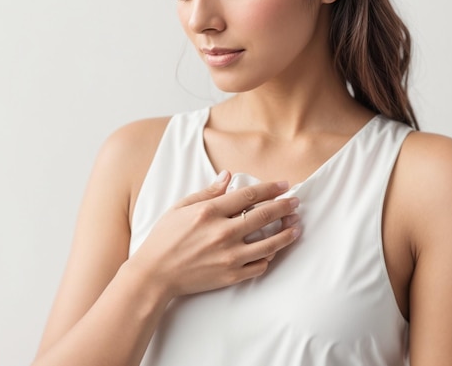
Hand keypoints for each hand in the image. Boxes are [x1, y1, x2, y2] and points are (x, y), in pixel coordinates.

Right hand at [129, 171, 300, 298]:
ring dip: (287, 233)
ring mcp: (229, 255)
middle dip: (284, 207)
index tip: (284, 185)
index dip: (270, 189)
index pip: (248, 196)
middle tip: (295, 202)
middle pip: (264, 216)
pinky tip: (274, 250)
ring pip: (269, 243)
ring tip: (296, 226)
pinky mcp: (231, 275)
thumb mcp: (180, 208)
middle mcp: (222, 232)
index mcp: (209, 212)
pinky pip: (259, 265)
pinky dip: (269, 257)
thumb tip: (228, 176)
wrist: (154, 275)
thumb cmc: (164, 239)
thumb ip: (207, 192)